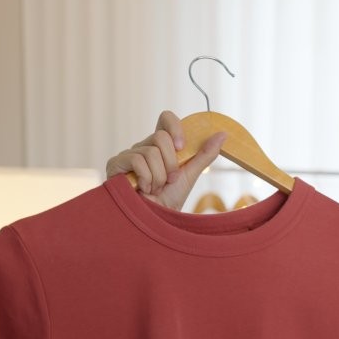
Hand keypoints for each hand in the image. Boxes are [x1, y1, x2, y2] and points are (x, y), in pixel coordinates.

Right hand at [105, 110, 224, 209]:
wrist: (157, 219)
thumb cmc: (171, 198)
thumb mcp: (191, 174)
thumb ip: (205, 154)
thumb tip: (223, 134)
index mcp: (161, 145)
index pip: (166, 119)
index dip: (175, 128)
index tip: (181, 147)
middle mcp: (143, 146)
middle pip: (161, 137)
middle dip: (171, 163)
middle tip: (169, 180)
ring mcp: (128, 154)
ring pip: (151, 152)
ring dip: (159, 176)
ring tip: (156, 188)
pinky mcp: (116, 164)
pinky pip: (136, 160)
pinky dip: (147, 179)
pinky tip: (144, 189)